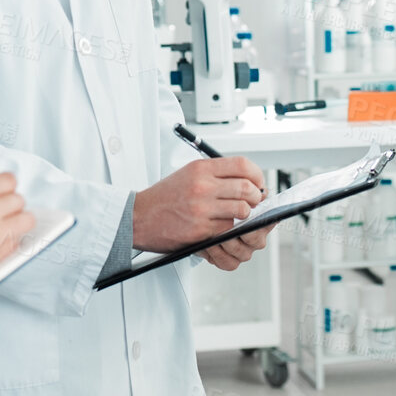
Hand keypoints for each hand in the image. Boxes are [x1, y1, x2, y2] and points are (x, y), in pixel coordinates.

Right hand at [133, 156, 267, 270]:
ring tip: (239, 216)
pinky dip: (230, 229)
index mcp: (201, 168)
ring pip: (241, 210)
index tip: (258, 183)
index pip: (242, 165)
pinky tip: (223, 227)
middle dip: (256, 197)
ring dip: (245, 215)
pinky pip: (228, 228)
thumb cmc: (164, 197)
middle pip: (246, 188)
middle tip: (254, 202)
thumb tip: (247, 181)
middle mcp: (202, 185)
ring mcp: (201, 208)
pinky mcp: (200, 229)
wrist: (138, 217)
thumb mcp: (188, 174)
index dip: (257, 175)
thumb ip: (216, 174)